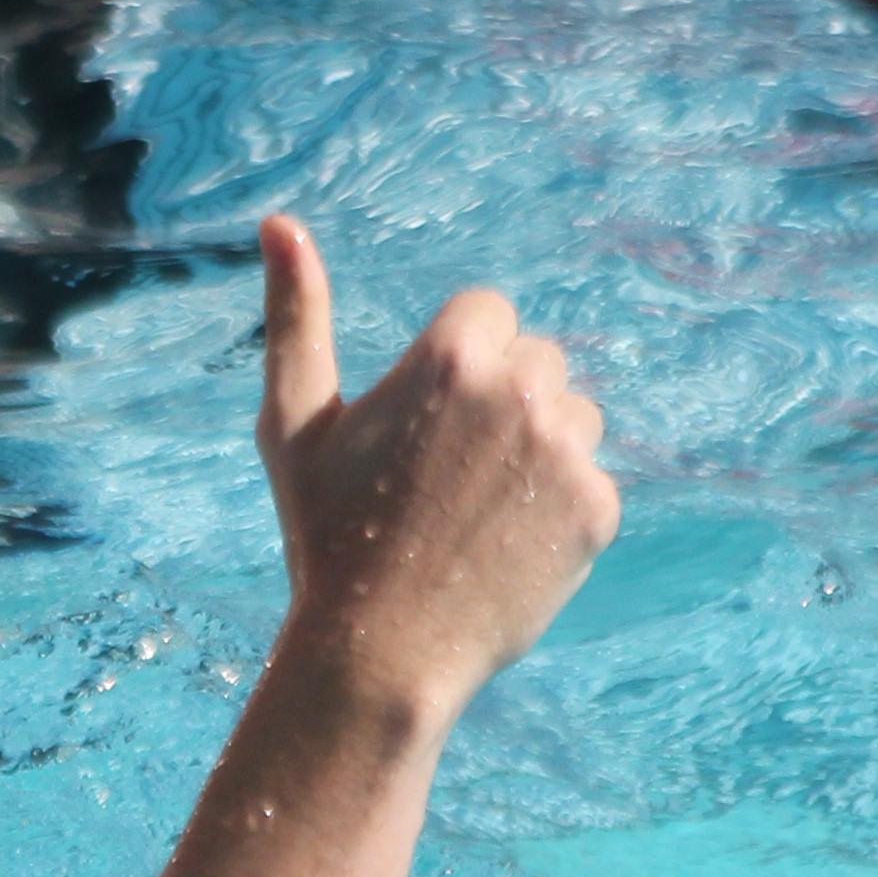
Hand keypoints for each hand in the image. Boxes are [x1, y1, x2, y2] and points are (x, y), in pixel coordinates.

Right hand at [250, 212, 617, 720]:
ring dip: (539, 451)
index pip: (489, 314)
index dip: (454, 368)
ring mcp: (566, 451)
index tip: (423, 426)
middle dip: (502, 403)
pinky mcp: (598, 508)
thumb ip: (297, 315)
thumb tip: (280, 223)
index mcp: (453, 355)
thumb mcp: (294, 422)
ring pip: (574, 416)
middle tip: (445, 477)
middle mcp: (521, 390)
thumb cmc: (326, 536)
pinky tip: (505, 547)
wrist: (379, 653)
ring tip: (476, 512)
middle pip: (538, 361)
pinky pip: (592, 481)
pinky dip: (558, 511)